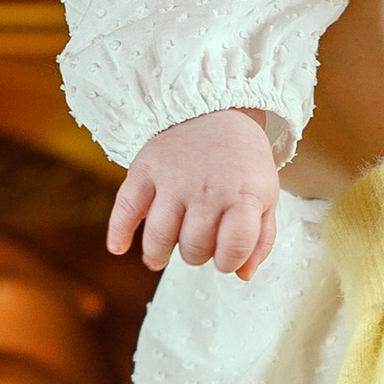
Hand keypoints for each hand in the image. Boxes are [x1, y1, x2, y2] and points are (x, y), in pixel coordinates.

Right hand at [108, 109, 280, 275]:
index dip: (229, 261)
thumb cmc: (242, 163)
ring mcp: (173, 179)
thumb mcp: (265, 195)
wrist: (215, 109)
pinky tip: (119, 247)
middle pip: (194, 247)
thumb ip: (260, 237)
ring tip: (160, 257)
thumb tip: (243, 274)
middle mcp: (208, 189)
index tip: (226, 257)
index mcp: (243, 194)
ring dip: (158, 254)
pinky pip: (126, 207)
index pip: (234, 246)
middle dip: (197, 255)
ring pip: (160, 236)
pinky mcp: (145, 169)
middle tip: (197, 245)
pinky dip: (119, 231)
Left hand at [279, 0, 383, 195]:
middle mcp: (270, 62)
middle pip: (263, 11)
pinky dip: (274, 101)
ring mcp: (274, 118)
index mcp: (303, 9)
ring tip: (278, 17)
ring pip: (261, 62)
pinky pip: (267, 119)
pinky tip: (291, 84)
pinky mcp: (287, 164)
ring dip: (266, 44)